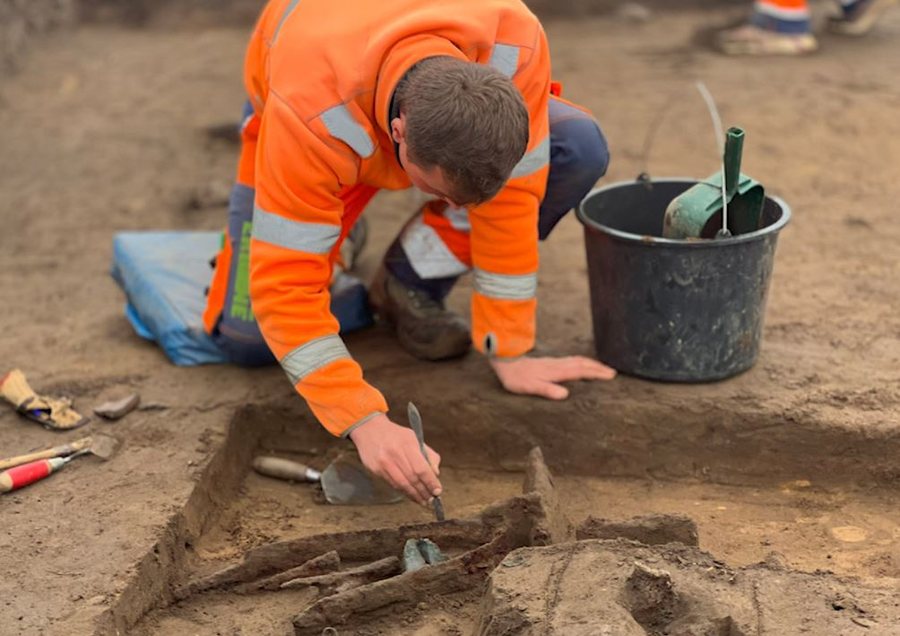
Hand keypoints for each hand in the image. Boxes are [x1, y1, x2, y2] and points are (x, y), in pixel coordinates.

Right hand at [349, 413, 441, 505]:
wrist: (369, 429)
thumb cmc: (395, 434)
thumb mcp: (414, 437)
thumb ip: (428, 454)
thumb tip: (435, 474)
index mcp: (407, 444)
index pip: (421, 468)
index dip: (430, 482)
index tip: (437, 491)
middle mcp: (395, 454)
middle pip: (413, 478)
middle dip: (424, 491)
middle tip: (432, 499)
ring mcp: (384, 463)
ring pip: (402, 484)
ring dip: (414, 495)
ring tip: (423, 501)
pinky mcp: (376, 469)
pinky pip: (393, 484)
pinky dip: (404, 491)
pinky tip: (411, 495)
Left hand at [489, 355, 615, 399]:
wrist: (506, 362)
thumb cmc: (517, 377)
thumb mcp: (530, 387)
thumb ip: (547, 390)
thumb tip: (565, 395)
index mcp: (557, 372)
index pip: (581, 372)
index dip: (596, 374)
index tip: (610, 376)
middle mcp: (558, 365)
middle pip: (582, 364)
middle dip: (598, 368)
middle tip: (612, 372)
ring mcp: (554, 362)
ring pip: (578, 360)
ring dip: (591, 363)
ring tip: (602, 368)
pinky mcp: (550, 362)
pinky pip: (571, 360)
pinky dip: (582, 362)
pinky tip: (581, 365)